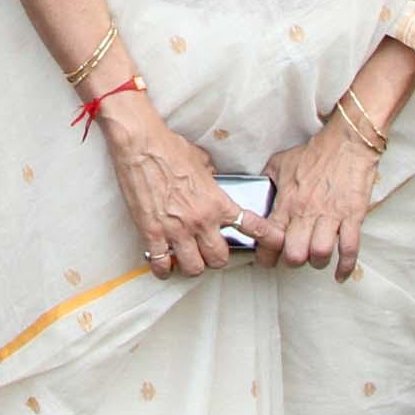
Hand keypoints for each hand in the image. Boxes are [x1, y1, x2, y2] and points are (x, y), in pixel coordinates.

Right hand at [95, 91, 260, 277]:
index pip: (251, 226)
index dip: (267, 238)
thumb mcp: (202, 161)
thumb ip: (211, 178)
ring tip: (187, 258)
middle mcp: (200, 220)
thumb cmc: (169, 148)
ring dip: (192, 265)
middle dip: (217, 258)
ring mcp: (176, 230)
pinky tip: (164, 264)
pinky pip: (161, 264)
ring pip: (194, 268)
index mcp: (216, 202)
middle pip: (220, 259)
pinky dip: (164, 268)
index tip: (274, 243)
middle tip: (210, 251)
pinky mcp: (152, 233)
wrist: (140, 146)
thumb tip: (210, 180)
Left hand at [249, 120, 378, 281]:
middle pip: (295, 253)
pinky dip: (346, 266)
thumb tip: (255, 189)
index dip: (266, 255)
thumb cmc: (315, 153)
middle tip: (294, 259)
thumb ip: (267, 180)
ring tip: (316, 259)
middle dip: (293, 262)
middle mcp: (307, 211)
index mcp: (288, 201)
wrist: (347, 142)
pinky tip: (340, 274)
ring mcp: (331, 215)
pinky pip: (350, 248)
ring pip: (320, 253)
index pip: (270, 236)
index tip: (267, 261)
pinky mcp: (353, 215)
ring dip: (317, 262)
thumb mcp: (281, 163)